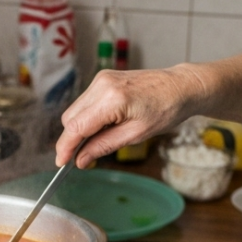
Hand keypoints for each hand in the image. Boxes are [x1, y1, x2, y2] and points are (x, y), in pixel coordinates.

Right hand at [55, 64, 208, 168]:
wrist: (180, 87)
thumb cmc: (166, 110)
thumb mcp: (136, 135)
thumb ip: (104, 146)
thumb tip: (81, 160)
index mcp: (112, 99)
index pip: (76, 126)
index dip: (65, 147)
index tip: (61, 163)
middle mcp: (102, 85)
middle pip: (70, 118)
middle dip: (72, 139)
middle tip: (84, 158)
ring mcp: (101, 79)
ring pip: (75, 110)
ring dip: (80, 128)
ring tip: (102, 139)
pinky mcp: (103, 79)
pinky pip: (85, 102)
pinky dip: (88, 117)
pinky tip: (105, 125)